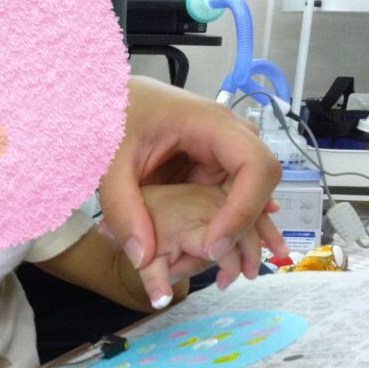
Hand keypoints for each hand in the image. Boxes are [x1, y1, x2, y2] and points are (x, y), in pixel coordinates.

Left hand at [100, 77, 286, 301]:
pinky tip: (218, 251)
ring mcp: (223, 151)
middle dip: (247, 225)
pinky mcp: (213, 166)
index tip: (215, 245)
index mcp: (210, 123)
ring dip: (240, 229)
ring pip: (249, 194)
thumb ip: (123, 209)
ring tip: (227, 268)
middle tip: (223, 264)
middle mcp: (228, 135)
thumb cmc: (114, 118)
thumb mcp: (111, 163)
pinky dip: (225, 223)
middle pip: (260, 183)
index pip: (255, 166)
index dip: (246, 209)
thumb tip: (142, 260)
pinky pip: (229, 197)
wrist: (108, 99)